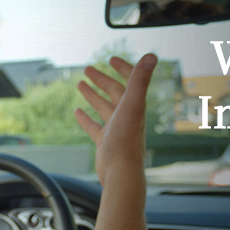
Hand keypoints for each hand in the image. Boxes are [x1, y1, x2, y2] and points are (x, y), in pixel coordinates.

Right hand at [74, 53, 156, 229]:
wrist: (121, 173)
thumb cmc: (126, 141)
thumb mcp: (132, 105)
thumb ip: (140, 79)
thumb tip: (151, 55)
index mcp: (135, 106)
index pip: (131, 81)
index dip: (123, 69)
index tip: (111, 59)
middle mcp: (127, 116)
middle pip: (114, 92)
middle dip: (102, 79)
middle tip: (87, 69)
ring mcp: (116, 130)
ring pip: (103, 108)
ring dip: (93, 95)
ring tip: (80, 84)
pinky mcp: (105, 143)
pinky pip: (94, 127)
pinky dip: (86, 118)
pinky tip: (77, 112)